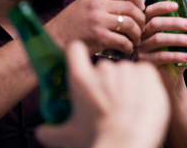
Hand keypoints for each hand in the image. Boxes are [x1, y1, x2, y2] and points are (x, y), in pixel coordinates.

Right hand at [35, 41, 169, 147]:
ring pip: (125, 71)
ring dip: (126, 83)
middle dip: (106, 82)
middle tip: (110, 103)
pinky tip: (142, 100)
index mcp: (81, 78)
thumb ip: (53, 132)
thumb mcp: (71, 136)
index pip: (75, 49)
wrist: (129, 142)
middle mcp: (103, 69)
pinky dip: (144, 83)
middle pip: (103, 67)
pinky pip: (144, 71)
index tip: (82, 62)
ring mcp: (126, 69)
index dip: (78, 54)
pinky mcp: (146, 72)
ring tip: (128, 105)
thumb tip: (40, 133)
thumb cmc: (99, 139)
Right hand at [46, 0, 145, 54]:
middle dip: (141, 19)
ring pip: (130, 24)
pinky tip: (127, 50)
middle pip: (131, 8)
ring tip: (135, 41)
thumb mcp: (82, 6)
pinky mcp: (98, 37)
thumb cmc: (68, 27)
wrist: (51, 42)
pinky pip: (123, 41)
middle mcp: (97, 5)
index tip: (141, 8)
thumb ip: (101, 4)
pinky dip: (129, 47)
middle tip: (141, 29)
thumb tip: (124, 6)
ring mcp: (98, 21)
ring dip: (137, 34)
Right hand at [138, 0, 186, 65]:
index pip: (151, 11)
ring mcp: (142, 49)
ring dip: (177, 39)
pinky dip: (176, 56)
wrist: (169, 78)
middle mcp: (142, 35)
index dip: (161, 7)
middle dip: (173, 22)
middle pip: (155, 24)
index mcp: (148, 24)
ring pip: (158, 40)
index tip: (176, 5)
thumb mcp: (180, 35)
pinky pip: (161, 57)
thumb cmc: (173, 52)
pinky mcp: (146, 63)